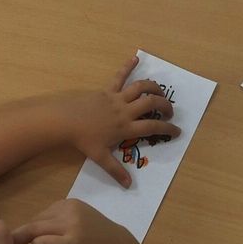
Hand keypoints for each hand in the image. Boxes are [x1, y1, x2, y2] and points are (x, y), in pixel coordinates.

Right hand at [11, 199, 143, 243]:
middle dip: (20, 238)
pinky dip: (43, 223)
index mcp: (76, 241)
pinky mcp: (72, 202)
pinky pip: (46, 211)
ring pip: (38, 218)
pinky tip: (52, 234)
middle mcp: (72, 219)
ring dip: (34, 232)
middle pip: (33, 227)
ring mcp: (72, 207)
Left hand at [65, 56, 181, 187]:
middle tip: (169, 112)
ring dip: (153, 87)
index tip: (177, 131)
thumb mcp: (100, 157)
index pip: (152, 127)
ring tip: (160, 92)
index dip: (167, 129)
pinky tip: (135, 58)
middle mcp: (125, 110)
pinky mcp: (107, 90)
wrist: (65, 121)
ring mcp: (116, 98)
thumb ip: (116, 170)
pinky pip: (119, 76)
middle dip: (165, 106)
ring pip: (140, 87)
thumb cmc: (83, 139)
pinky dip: (128, 66)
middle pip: (151, 103)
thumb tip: (128, 185)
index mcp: (126, 127)